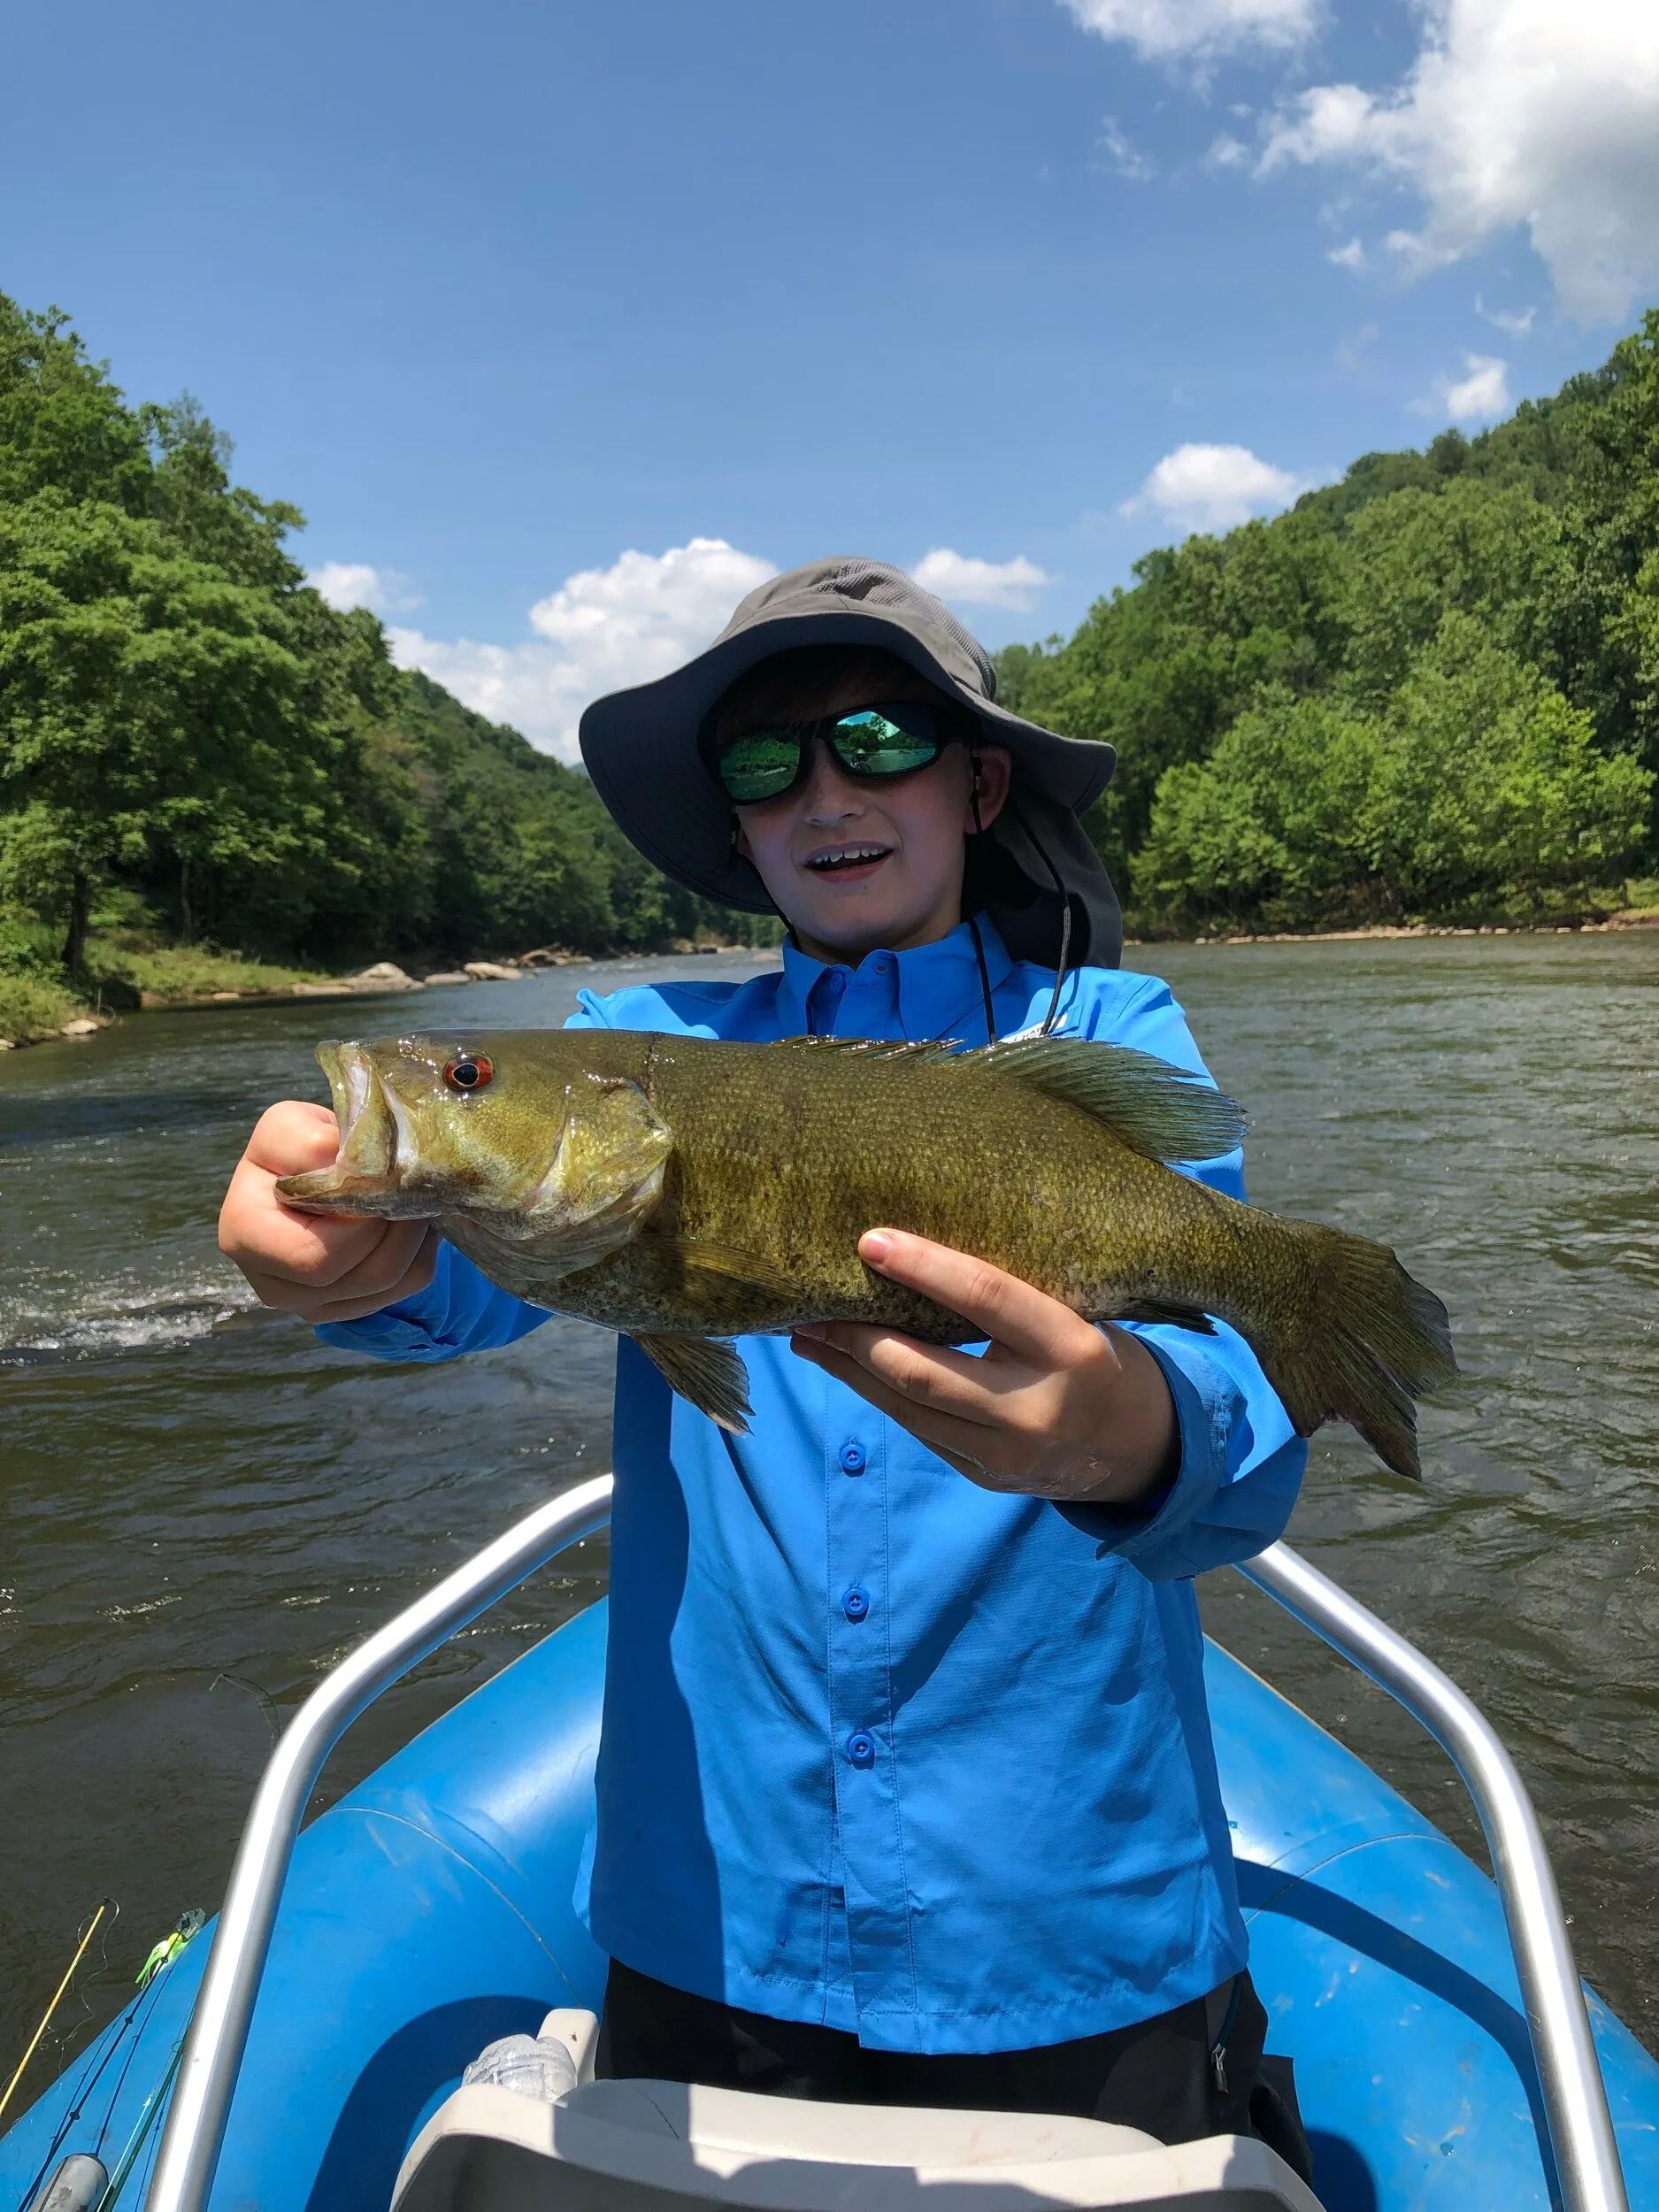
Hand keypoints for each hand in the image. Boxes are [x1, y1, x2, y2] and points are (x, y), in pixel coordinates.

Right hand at [218, 1101, 437, 1324]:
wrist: (309, 1171)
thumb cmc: (296, 1148)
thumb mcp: (292, 1126)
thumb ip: (313, 1143)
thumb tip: (361, 1169)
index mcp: (244, 1235)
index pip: (315, 1255)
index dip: (362, 1218)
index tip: (381, 1175)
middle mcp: (271, 1284)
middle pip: (362, 1277)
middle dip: (400, 1228)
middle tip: (414, 1187)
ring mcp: (309, 1305)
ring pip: (391, 1283)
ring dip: (416, 1237)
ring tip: (416, 1197)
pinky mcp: (345, 1308)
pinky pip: (404, 1288)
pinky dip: (420, 1251)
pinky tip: (410, 1221)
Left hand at [789, 1229, 1179, 1505]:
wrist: (1140, 1448)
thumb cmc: (1097, 1355)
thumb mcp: (1077, 1315)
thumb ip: (1012, 1298)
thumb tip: (918, 1256)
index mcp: (1070, 1348)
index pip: (987, 1299)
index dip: (924, 1268)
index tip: (869, 1241)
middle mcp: (1036, 1408)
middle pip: (925, 1371)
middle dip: (858, 1337)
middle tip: (811, 1305)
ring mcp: (1007, 1452)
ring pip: (909, 1407)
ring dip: (850, 1370)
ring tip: (806, 1336)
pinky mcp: (984, 1477)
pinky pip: (919, 1429)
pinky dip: (878, 1394)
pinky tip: (847, 1367)